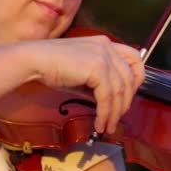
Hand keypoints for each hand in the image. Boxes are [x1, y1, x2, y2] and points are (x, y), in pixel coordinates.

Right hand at [23, 35, 144, 133]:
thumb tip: (110, 104)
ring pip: (120, 90)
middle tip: (116, 118)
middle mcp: (107, 46)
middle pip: (130, 77)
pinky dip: (105, 113)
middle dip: (126, 102)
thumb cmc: (53, 68)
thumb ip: (99, 84)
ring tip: (107, 126)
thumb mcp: (82, 74)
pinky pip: (107, 96)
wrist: (33, 62)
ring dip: (115, 113)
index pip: (135, 58)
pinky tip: (99, 124)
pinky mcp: (96, 67)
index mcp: (105, 43)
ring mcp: (103, 56)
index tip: (128, 96)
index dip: (137, 78)